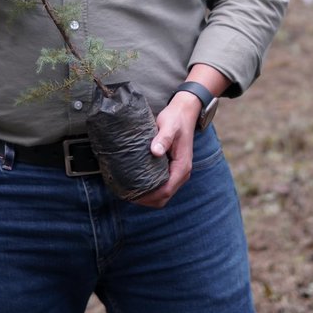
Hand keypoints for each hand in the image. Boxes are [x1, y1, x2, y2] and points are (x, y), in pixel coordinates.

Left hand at [134, 92, 200, 208]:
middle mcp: (182, 172)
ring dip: (149, 197)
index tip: (134, 195)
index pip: (166, 191)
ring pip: (164, 193)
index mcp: (182, 166)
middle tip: (128, 195)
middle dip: (148, 200)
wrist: (184, 112)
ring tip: (131, 191)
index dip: (150, 196)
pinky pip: (163, 185)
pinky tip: (139, 183)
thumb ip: (163, 138)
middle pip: (165, 197)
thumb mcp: (169, 126)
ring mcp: (178, 171)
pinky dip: (152, 189)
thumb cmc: (175, 119)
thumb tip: (155, 152)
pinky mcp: (172, 167)